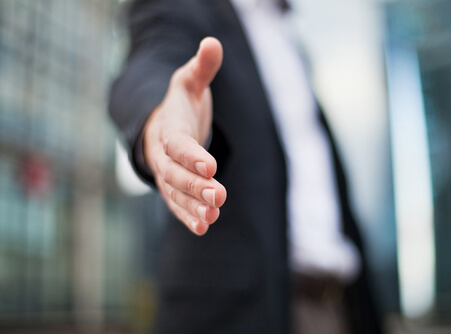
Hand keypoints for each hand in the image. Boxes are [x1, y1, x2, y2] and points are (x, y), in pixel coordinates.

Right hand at [143, 37, 226, 235]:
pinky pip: (177, 204)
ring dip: (193, 206)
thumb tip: (213, 43)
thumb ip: (202, 67)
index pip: (178, 143)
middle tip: (218, 196)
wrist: (161, 124)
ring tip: (211, 217)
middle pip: (176, 174)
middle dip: (195, 186)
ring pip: (176, 193)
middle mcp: (164, 154)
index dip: (191, 155)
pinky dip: (188, 216)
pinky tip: (203, 226)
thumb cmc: (181, 102)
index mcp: (169, 127)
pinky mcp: (173, 187)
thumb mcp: (190, 81)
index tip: (210, 166)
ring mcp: (166, 174)